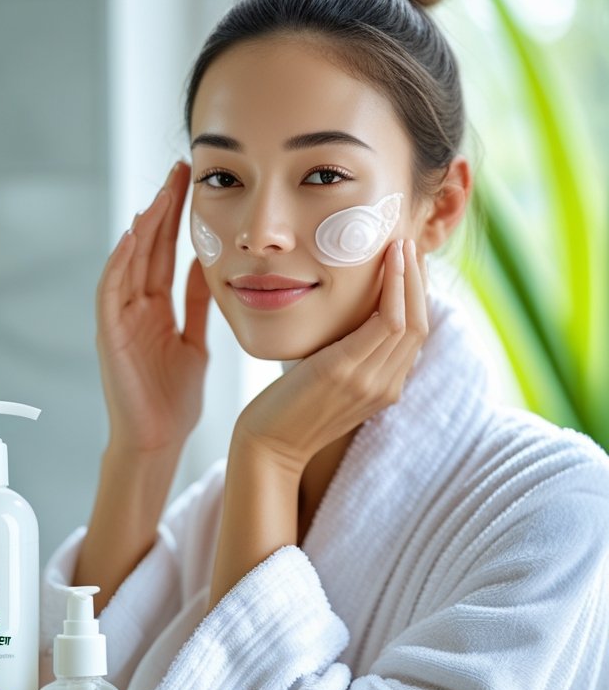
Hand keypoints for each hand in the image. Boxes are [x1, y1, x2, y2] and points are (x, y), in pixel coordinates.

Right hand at [96, 161, 210, 455]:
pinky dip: (117, 265)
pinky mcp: (108, 336)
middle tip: (180, 169)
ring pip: (128, 262)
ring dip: (142, 228)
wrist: (157, 442)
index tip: (195, 182)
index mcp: (156, 309)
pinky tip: (129, 238)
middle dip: (162, 208)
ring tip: (158, 194)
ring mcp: (119, 320)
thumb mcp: (195, 342)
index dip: (178, 217)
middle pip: (147, 247)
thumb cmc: (175, 401)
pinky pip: (109, 293)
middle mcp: (135, 308)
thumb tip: (211, 265)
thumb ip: (197, 305)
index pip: (166, 252)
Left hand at [234, 238, 428, 473]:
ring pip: (410, 320)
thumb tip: (351, 321)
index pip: (415, 336)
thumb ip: (349, 356)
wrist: (268, 446)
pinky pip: (386, 323)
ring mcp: (369, 381)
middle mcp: (385, 387)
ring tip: (400, 244)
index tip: (408, 264)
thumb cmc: (290, 409)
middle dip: (419, 281)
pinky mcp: (345, 371)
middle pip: (420, 325)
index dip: (417, 296)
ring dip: (409, 277)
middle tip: (409, 244)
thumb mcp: (329, 379)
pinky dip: (394, 289)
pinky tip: (387, 263)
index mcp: (385, 389)